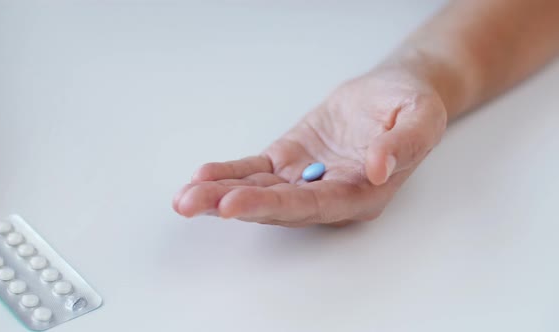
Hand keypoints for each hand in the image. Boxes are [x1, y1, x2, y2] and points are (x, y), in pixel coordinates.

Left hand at [173, 67, 447, 226]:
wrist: (392, 94)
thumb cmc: (412, 107)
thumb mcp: (420, 117)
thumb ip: (405, 144)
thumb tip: (379, 167)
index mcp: (362, 194)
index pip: (313, 206)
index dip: (273, 206)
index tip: (235, 204)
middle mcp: (330, 195)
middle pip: (278, 207)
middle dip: (234, 205)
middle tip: (193, 203)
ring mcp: (306, 179)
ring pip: (261, 191)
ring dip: (222, 194)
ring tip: (185, 198)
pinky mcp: (290, 161)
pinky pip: (257, 170)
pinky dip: (231, 173)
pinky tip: (204, 176)